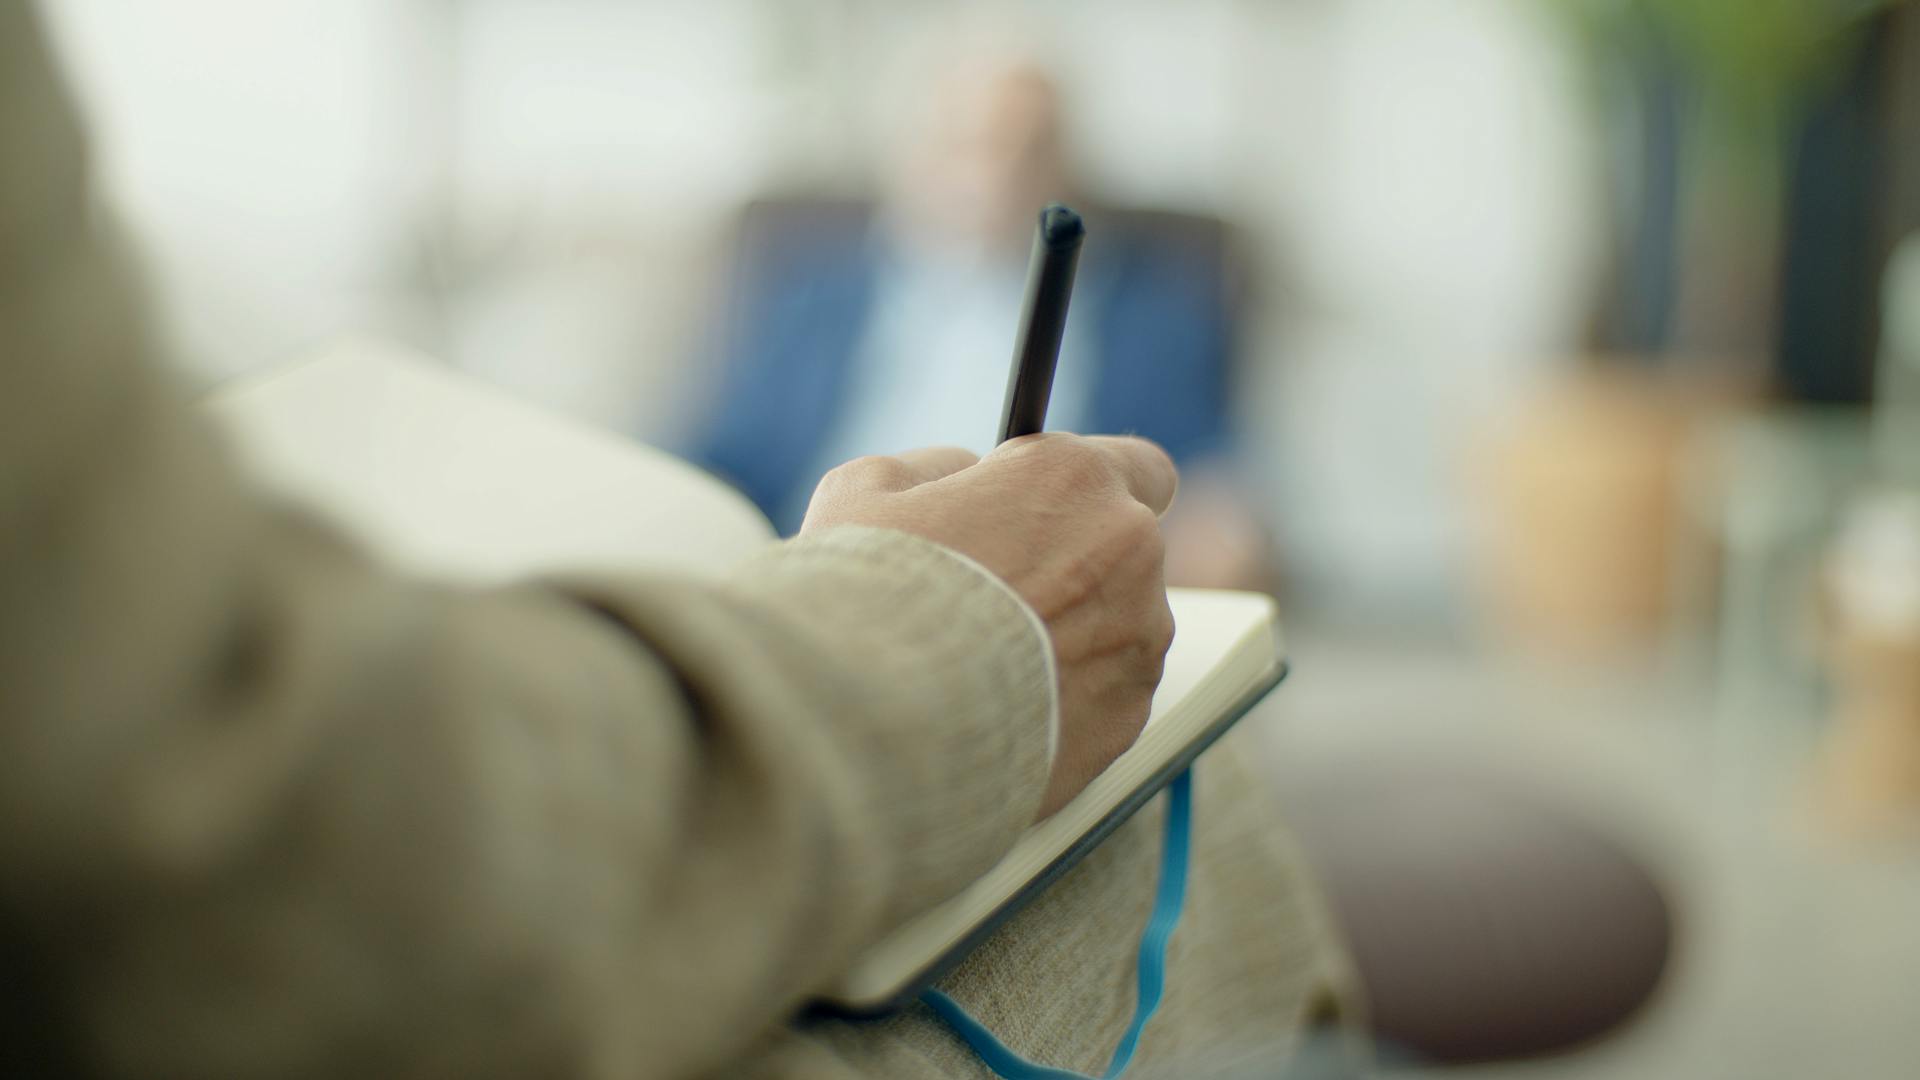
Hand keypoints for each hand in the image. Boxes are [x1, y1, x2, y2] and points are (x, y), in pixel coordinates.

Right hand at [801, 435, 1177, 817]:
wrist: (869, 726)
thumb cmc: (865, 600)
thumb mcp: (867, 490)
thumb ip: (938, 470)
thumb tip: (961, 477)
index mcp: (1074, 479)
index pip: (1138, 464)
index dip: (1092, 492)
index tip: (1055, 511)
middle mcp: (1129, 552)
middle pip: (1125, 553)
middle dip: (1074, 568)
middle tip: (999, 595)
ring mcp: (1137, 641)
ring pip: (1119, 628)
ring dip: (1072, 637)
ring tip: (985, 663)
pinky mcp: (1127, 719)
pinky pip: (1107, 696)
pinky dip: (1068, 700)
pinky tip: (998, 706)